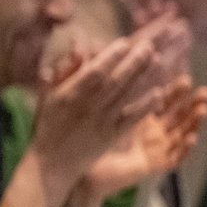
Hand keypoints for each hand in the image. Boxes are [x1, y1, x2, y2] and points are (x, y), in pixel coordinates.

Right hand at [30, 28, 178, 183]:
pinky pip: (132, 118)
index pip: (94, 72)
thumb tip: (78, 49)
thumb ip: (62, 73)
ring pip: (126, 96)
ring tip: (156, 61)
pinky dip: (145, 106)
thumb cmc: (47, 127)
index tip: (124, 42)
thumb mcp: (46, 98)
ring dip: (143, 78)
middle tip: (148, 46)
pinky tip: (159, 92)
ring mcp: (101, 122)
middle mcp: (87, 107)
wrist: (52, 164)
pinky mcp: (111, 136)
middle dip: (133, 62)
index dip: (110, 57)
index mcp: (69, 96)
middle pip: (115, 81)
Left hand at [77, 79, 206, 204]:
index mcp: (142, 117)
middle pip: (179, 116)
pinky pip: (174, 158)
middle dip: (192, 104)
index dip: (176, 91)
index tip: (186, 78)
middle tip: (204, 92)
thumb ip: (107, 91)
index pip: (164, 101)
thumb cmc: (89, 140)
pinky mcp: (155, 164)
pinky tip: (191, 137)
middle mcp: (153, 132)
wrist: (86, 169)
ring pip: (182, 134)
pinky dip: (185, 148)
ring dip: (194, 122)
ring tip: (202, 109)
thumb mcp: (103, 112)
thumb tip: (100, 65)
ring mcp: (156, 149)